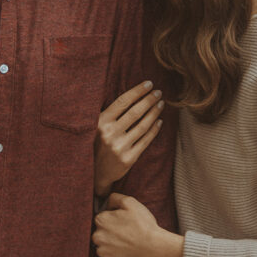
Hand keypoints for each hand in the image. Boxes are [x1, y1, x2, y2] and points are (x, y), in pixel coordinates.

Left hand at [93, 192, 183, 256]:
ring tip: (126, 244)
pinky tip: (125, 253)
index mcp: (101, 220)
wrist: (154, 248)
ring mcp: (101, 252)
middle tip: (126, 233)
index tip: (124, 222)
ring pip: (103, 246)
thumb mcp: (131, 202)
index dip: (113, 218)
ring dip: (112, 245)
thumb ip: (115, 197)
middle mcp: (97, 236)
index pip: (102, 217)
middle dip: (110, 232)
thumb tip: (108, 201)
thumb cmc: (143, 224)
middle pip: (101, 232)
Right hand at [94, 81, 163, 195]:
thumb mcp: (97, 126)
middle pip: (135, 112)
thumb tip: (135, 93)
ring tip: (161, 104)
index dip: (138, 91)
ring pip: (143, 125)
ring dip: (154, 112)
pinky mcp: (128, 159)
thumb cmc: (98, 143)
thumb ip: (111, 113)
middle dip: (149, 100)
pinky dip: (154, 129)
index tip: (149, 83)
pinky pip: (146, 140)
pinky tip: (159, 121)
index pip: (123, 101)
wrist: (94, 172)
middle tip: (158, 92)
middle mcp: (109, 134)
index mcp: (100, 122)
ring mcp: (119, 147)